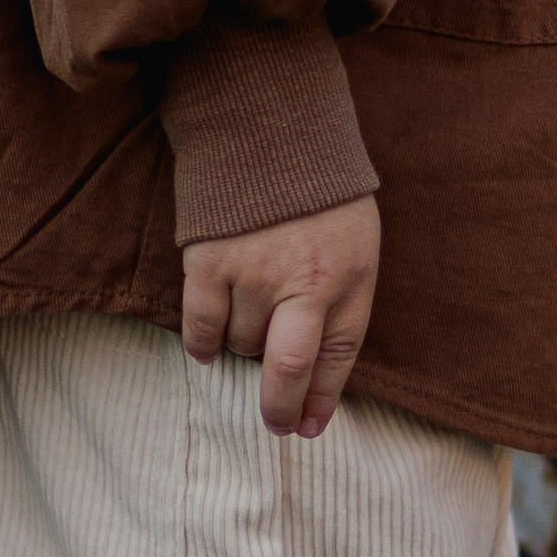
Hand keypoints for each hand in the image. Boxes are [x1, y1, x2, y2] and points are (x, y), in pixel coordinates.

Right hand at [180, 196, 380, 440]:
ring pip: (240, 345)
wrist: (271, 129)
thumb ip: (340, 312)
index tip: (308, 428)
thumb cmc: (320, 197)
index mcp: (351, 275)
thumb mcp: (355, 249)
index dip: (322, 400)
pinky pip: (201, 328)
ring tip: (250, 313)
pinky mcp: (209, 262)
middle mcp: (305, 280)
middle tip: (275, 424)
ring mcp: (254, 272)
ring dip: (243, 346)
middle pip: (287, 368)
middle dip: (280, 408)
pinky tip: (210, 344)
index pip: (338, 357)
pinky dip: (203, 345)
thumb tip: (315, 397)